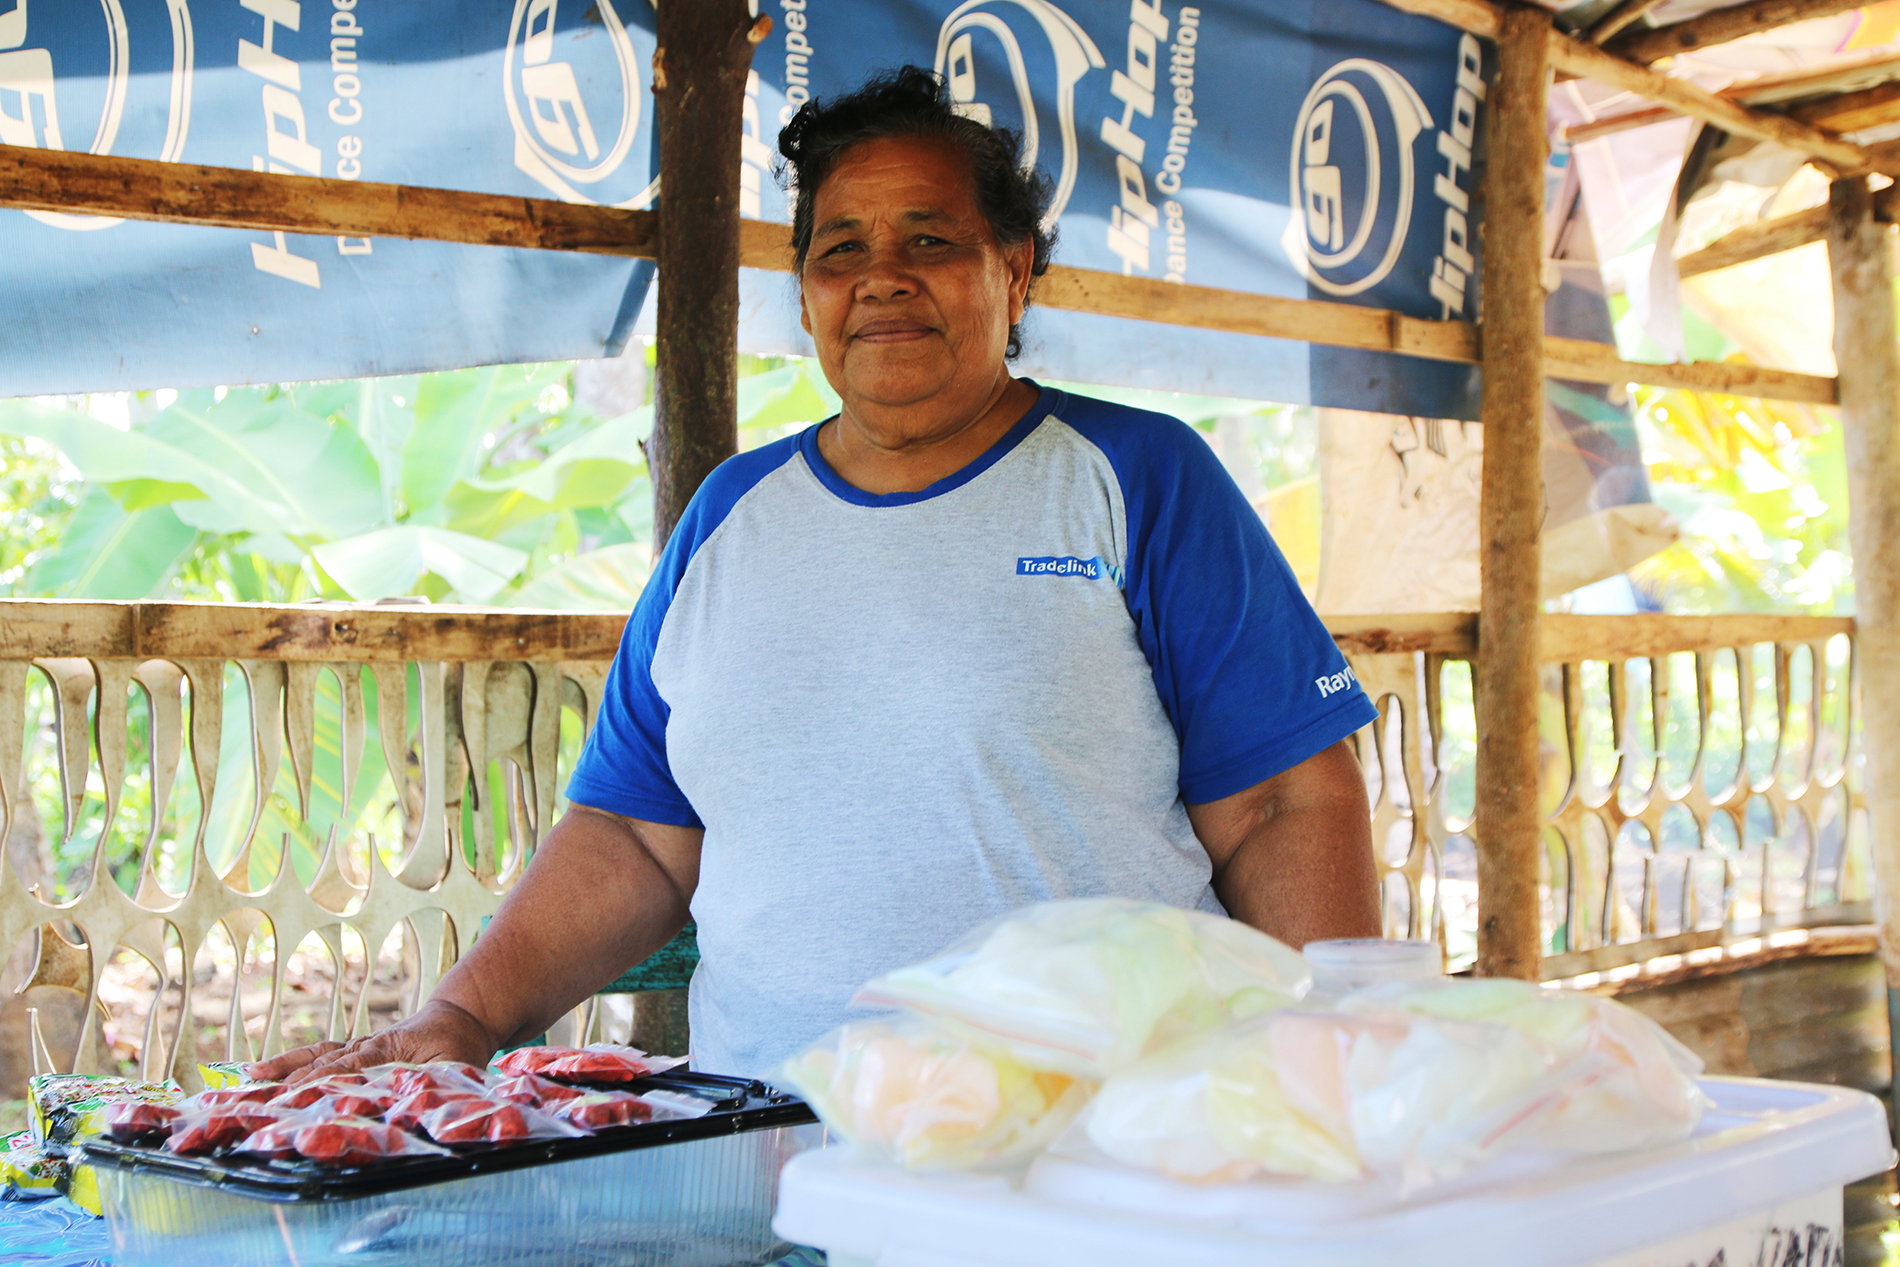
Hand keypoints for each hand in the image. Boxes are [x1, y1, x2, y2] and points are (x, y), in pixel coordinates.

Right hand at [248, 999, 500, 1085]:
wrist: (461, 1017)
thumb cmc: (459, 1046)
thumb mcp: (456, 1067)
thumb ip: (435, 1086)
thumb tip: (415, 1107)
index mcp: (387, 1049)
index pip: (347, 1068)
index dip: (320, 1083)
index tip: (293, 1097)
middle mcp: (366, 1046)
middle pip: (322, 1064)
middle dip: (291, 1082)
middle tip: (258, 1102)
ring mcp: (359, 1046)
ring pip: (316, 1055)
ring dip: (284, 1067)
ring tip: (249, 1078)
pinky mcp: (356, 1049)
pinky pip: (320, 1054)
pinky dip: (292, 1061)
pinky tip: (265, 1070)